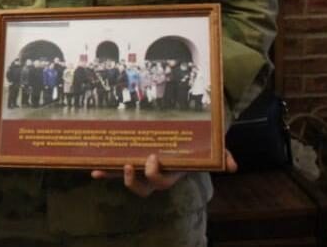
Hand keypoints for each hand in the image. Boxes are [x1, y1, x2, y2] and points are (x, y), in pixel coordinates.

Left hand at [90, 150, 237, 196]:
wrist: (187, 138)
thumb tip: (233, 166)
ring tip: (100, 170)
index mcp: (171, 174)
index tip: (152, 157)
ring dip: (113, 177)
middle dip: (132, 181)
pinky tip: (93, 168)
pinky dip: (105, 170)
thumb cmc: (198, 144)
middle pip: (142, 189)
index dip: (154, 173)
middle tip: (129, 164)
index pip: (161, 182)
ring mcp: (142, 170)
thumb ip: (222, 155)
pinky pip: (117, 169)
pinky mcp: (132, 161)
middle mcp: (155, 176)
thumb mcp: (211, 148)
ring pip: (126, 181)